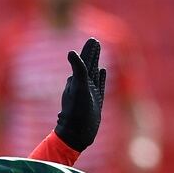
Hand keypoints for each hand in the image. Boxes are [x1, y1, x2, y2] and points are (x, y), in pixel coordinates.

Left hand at [54, 38, 107, 153]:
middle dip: (92, 52)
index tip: (92, 39)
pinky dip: (101, 77)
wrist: (78, 132)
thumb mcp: (78, 88)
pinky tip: (102, 71)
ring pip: (93, 72)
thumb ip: (78, 70)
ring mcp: (90, 92)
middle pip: (88, 64)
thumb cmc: (77, 112)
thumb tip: (70, 52)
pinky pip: (99, 84)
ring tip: (98, 51)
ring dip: (96, 62)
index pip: (84, 61)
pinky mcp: (96, 100)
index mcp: (78, 80)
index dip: (88, 50)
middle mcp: (83, 85)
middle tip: (95, 41)